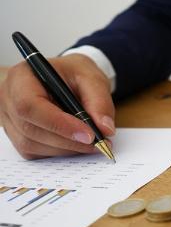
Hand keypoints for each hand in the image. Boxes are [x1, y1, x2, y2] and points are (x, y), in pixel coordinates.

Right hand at [0, 54, 114, 158]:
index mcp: (22, 77)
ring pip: (33, 145)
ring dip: (67, 149)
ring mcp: (11, 120)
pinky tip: (78, 144)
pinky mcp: (19, 136)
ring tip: (94, 144)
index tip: (88, 135)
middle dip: (68, 140)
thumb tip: (105, 129)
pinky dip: (60, 152)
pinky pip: (36, 152)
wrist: (62, 78)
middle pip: (31, 129)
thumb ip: (99, 100)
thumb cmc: (72, 74)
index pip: (29, 105)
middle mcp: (9, 99)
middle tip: (100, 144)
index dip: (58, 124)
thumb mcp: (91, 77)